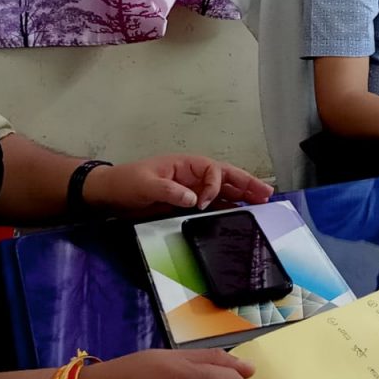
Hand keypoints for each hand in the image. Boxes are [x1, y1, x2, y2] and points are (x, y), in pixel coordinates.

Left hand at [82, 154, 273, 216]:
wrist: (111, 195)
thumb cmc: (127, 182)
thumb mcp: (146, 183)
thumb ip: (170, 190)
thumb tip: (194, 199)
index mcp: (186, 164)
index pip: (213, 170)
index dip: (214, 185)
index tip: (203, 203)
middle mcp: (193, 175)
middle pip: (226, 177)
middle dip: (246, 184)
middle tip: (267, 194)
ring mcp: (192, 190)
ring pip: (223, 191)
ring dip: (242, 196)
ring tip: (262, 203)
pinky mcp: (187, 204)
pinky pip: (213, 204)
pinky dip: (227, 207)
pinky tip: (239, 214)